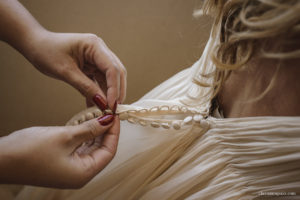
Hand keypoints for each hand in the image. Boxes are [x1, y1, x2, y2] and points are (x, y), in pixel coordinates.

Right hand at [0, 115, 118, 188]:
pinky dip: (85, 135)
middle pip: (101, 150)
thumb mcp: (65, 137)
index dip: (113, 132)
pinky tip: (86, 123)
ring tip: (98, 114)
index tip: (114, 115)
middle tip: (107, 112)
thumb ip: (89, 129)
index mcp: (83, 173)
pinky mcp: (63, 162)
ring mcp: (71, 169)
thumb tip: (108, 120)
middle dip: (105, 130)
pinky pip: (80, 148)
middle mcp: (80, 174)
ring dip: (95, 131)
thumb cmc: (28, 152)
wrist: (1, 159)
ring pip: (91, 148)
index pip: (109, 151)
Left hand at [22, 31, 126, 108]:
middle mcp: (99, 50)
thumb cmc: (46, 52)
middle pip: (117, 73)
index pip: (112, 69)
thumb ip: (86, 87)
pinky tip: (96, 105)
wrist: (34, 45)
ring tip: (105, 110)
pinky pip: (100, 80)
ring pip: (110, 78)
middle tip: (113, 110)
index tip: (111, 105)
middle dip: (117, 91)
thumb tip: (102, 103)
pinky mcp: (92, 65)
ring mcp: (97, 57)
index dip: (114, 88)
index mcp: (95, 45)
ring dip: (109, 94)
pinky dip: (99, 92)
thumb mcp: (66, 72)